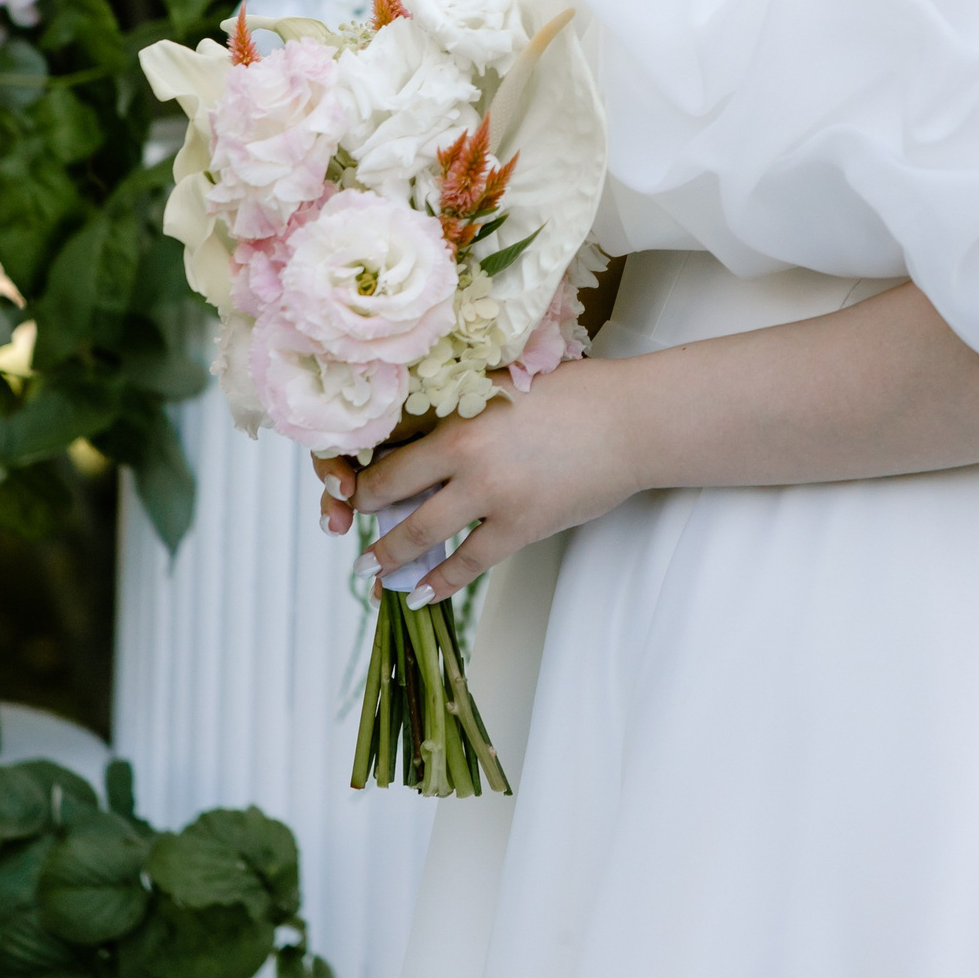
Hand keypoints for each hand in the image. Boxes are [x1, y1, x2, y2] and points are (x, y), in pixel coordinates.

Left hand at [313, 361, 636, 608]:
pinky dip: (441, 582)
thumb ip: (467, 402)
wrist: (630, 421)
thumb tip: (429, 422)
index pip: (388, 447)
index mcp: (458, 415)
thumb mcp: (508, 382)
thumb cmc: (576, 394)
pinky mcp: (521, 526)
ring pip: (421, 535)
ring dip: (391, 557)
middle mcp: (465, 457)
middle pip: (391, 492)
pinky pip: (469, 563)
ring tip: (373, 572)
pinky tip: (422, 595)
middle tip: (348, 525)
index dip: (361, 469)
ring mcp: (492, 496)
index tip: (351, 480)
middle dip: (364, 513)